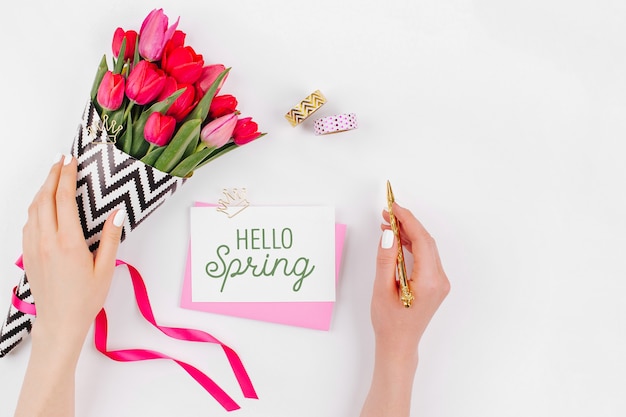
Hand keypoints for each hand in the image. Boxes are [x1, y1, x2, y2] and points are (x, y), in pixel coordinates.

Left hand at [15, 154, 124, 416]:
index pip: (64, 200)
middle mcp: (46, 241)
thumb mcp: (106, 268)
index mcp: (68, 243)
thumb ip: (111, 238)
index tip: (71, 160)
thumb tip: (117, 212)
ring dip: (42, 189)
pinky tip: (44, 205)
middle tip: (62, 160)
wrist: (59, 322)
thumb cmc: (86, 299)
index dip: (66, 176)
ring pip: (33, 209)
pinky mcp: (28, 254)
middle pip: (44, 198)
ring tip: (54, 177)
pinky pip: (28, 223)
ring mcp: (33, 247)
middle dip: (52, 175)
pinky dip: (36, 206)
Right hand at [360, 202, 448, 416]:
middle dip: (407, 223)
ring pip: (427, 247)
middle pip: (426, 241)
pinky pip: (426, 257)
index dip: (407, 220)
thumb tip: (389, 233)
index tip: (393, 207)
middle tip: (387, 212)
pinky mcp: (436, 283)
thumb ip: (386, 259)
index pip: (421, 240)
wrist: (399, 344)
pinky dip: (412, 245)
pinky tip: (397, 240)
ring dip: (409, 234)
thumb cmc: (389, 322)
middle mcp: (440, 280)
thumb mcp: (382, 289)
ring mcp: (440, 282)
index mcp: (429, 281)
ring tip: (388, 224)